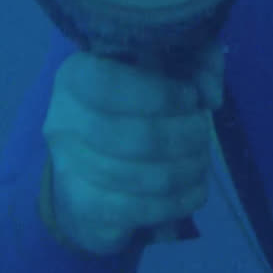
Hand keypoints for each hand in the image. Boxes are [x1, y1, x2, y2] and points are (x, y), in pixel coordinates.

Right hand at [41, 44, 223, 255]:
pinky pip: (137, 210)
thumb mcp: (167, 66)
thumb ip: (196, 62)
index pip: (107, 84)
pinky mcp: (83, 208)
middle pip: (129, 136)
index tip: (191, 97)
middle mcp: (62, 122)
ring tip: (201, 160)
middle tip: (203, 132)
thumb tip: (210, 94)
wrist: (95, 161)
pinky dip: (176, 202)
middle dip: (181, 136)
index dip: (158, 94)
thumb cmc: (138, 100)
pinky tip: (195, 190)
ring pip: (137, 177)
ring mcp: (68, 169)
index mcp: (75, 77)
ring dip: (183, 170)